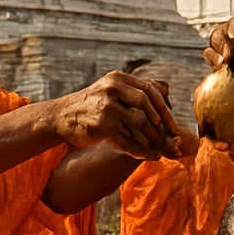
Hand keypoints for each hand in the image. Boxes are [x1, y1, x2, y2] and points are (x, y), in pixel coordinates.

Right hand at [51, 72, 181, 158]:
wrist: (61, 117)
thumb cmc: (91, 105)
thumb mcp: (110, 89)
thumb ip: (135, 90)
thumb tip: (166, 89)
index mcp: (117, 78)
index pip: (149, 89)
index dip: (163, 106)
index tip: (172, 122)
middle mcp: (113, 89)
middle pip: (146, 102)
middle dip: (161, 121)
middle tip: (169, 136)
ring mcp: (107, 106)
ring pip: (139, 121)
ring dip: (150, 136)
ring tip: (155, 146)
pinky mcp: (103, 125)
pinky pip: (128, 139)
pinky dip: (140, 149)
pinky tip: (148, 156)